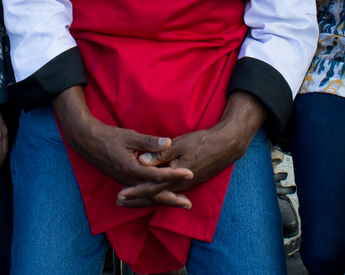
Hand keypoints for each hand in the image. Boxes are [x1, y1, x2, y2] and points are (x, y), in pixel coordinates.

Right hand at [52, 87, 194, 207]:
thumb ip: (149, 142)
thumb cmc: (109, 137)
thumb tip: (168, 143)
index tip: (189, 173)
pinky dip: (151, 199)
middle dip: (172, 198)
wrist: (87, 142)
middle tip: (188, 204)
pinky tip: (159, 199)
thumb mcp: (130, 136)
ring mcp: (125, 183)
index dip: (174, 175)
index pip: (157, 175)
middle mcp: (129, 180)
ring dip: (163, 200)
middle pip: (154, 194)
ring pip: (147, 197)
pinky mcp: (123, 182)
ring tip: (179, 203)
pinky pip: (140, 195)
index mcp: (131, 169)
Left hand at [117, 91, 265, 207]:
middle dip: (136, 199)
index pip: (150, 187)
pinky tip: (152, 194)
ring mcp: (185, 185)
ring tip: (130, 200)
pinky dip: (157, 195)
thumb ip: (160, 154)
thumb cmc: (202, 142)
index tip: (120, 195)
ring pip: (162, 196)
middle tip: (119, 201)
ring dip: (145, 198)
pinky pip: (170, 193)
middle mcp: (179, 185)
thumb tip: (142, 161)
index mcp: (175, 177)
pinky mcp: (189, 183)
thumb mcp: (179, 144)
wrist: (225, 146)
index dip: (135, 191)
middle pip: (154, 196)